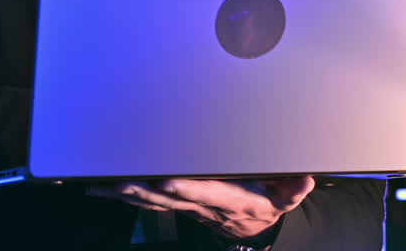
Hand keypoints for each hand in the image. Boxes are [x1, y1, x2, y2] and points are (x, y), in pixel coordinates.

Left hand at [86, 176, 314, 238]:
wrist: (252, 227)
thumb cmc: (266, 204)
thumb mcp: (287, 196)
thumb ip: (294, 188)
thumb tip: (304, 180)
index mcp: (229, 199)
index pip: (204, 193)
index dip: (186, 189)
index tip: (169, 181)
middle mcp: (203, 205)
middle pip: (168, 199)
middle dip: (144, 190)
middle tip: (121, 181)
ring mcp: (185, 208)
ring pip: (151, 203)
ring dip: (126, 194)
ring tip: (102, 184)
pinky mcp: (175, 205)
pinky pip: (145, 203)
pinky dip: (123, 197)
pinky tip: (102, 189)